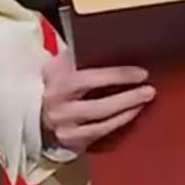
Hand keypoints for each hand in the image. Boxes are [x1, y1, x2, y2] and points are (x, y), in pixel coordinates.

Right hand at [39, 47, 153, 153]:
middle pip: (99, 105)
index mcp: (57, 78)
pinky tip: (132, 112)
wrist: (35, 107)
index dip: (119, 76)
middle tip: (150, 90)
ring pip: (102, 121)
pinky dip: (119, 122)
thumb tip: (119, 44)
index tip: (142, 73)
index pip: (92, 78)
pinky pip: (100, 132)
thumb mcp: (63, 63)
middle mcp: (58, 104)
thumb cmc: (58, 79)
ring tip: (145, 100)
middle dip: (128, 98)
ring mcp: (63, 125)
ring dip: (127, 110)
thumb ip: (83, 55)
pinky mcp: (70, 140)